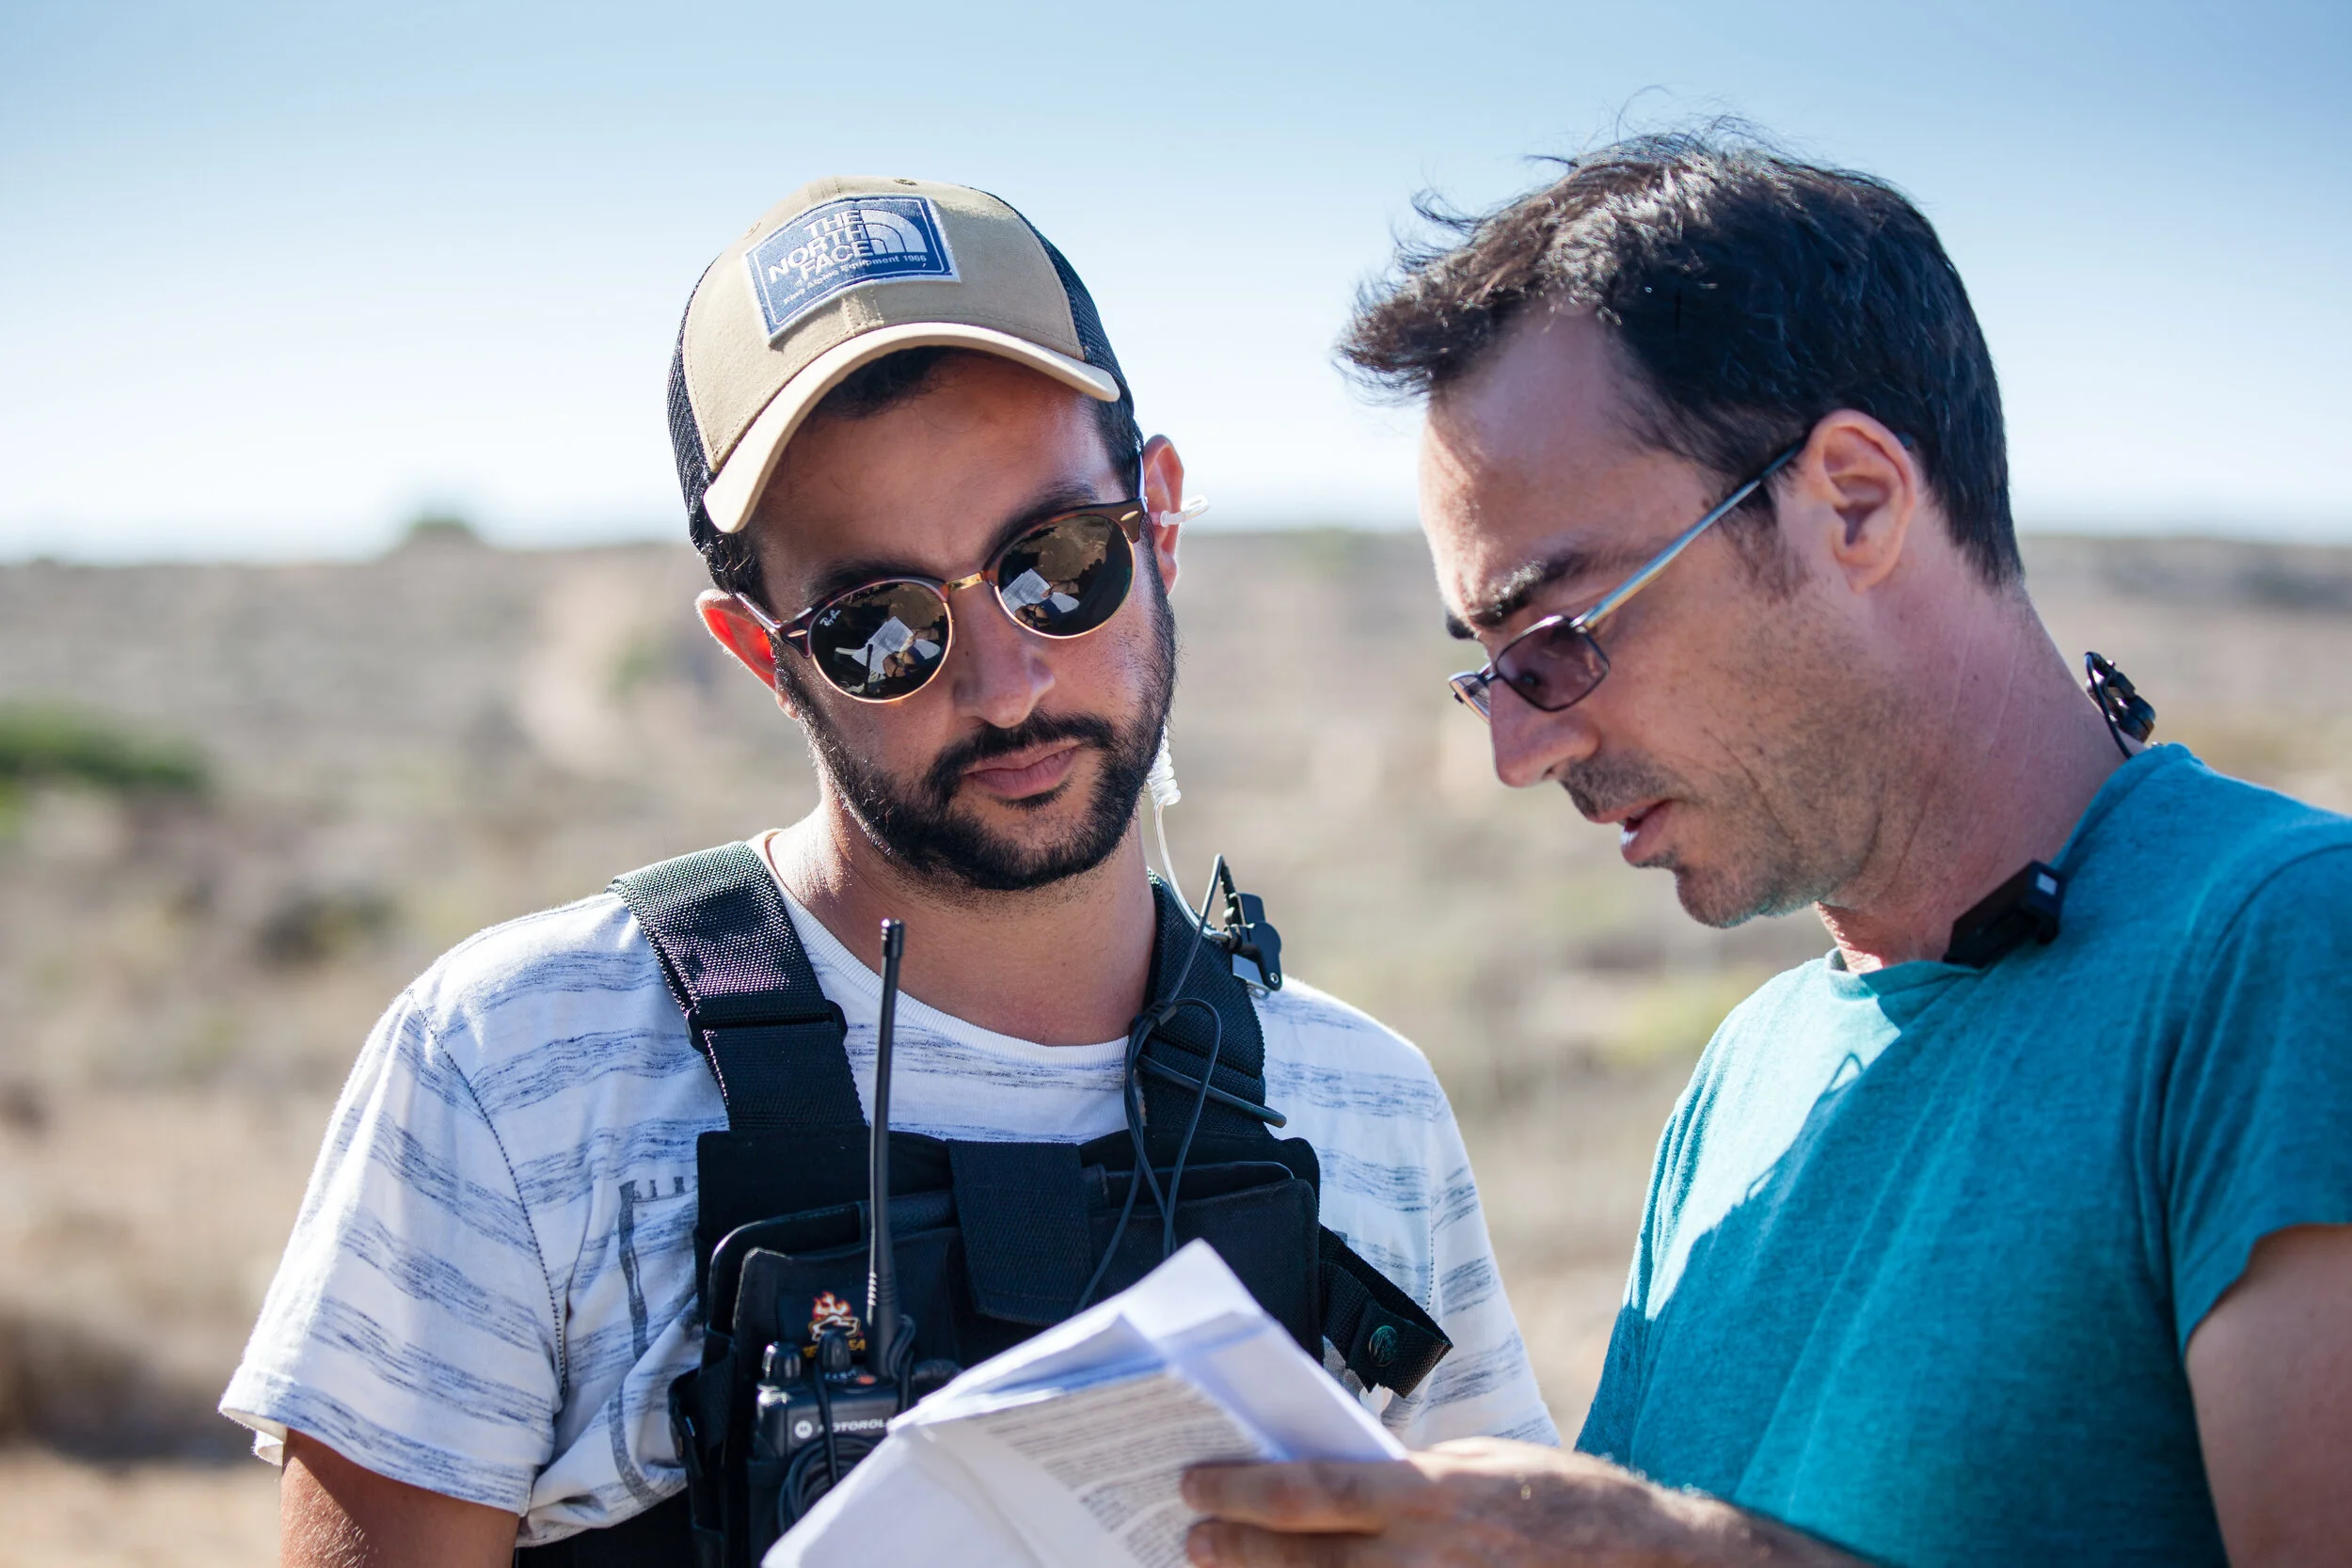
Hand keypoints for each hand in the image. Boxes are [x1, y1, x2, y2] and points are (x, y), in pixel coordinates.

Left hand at [1182, 1439, 1859, 1566]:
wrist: (1648, 1561)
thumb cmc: (1562, 1502)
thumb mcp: (1481, 1461)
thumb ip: (1407, 1472)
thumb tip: (1337, 1471)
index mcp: (1428, 1493)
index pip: (1308, 1490)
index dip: (1240, 1490)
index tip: (1195, 1482)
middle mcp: (1422, 1557)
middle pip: (1299, 1559)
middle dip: (1234, 1549)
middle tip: (1190, 1538)